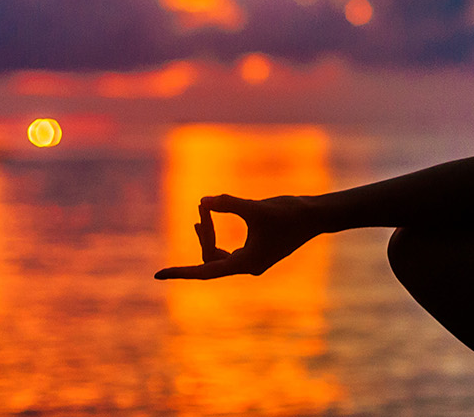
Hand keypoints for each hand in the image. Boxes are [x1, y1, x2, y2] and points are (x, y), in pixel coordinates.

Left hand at [154, 194, 322, 279]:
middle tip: (202, 209)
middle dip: (203, 234)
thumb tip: (203, 201)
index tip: (158, 274)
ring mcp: (252, 261)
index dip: (180, 272)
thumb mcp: (255, 207)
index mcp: (246, 264)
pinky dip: (216, 236)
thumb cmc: (289, 213)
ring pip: (217, 255)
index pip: (205, 271)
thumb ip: (229, 204)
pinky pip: (227, 251)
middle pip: (210, 258)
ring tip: (201, 215)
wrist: (315, 215)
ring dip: (207, 235)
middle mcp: (247, 267)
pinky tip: (209, 219)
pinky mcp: (257, 251)